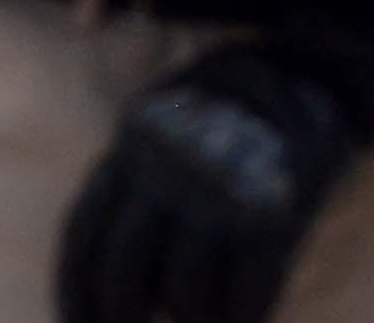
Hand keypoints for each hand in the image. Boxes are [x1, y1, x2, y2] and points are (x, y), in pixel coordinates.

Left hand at [56, 44, 361, 322]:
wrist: (300, 76)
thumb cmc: (219, 118)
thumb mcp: (156, 132)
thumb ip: (128, 185)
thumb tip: (106, 263)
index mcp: (127, 153)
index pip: (82, 234)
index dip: (74, 288)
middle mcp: (164, 176)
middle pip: (123, 268)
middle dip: (122, 314)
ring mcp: (218, 197)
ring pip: (183, 290)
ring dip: (190, 317)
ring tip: (201, 318)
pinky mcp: (272, 217)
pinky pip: (248, 290)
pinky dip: (243, 316)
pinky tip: (245, 319)